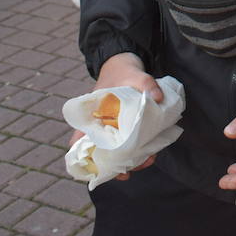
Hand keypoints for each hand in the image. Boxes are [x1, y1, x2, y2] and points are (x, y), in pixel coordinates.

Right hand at [71, 53, 164, 179]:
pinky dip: (137, 153)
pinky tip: (150, 154)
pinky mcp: (125, 129)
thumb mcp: (133, 74)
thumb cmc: (121, 72)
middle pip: (99, 154)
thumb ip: (145, 84)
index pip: (78, 141)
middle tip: (128, 171)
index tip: (96, 169)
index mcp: (92, 116)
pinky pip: (128, 146)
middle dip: (114, 166)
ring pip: (115, 153)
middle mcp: (99, 126)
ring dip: (129, 161)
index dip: (83, 159)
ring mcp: (112, 129)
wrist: (123, 64)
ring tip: (146, 161)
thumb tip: (157, 97)